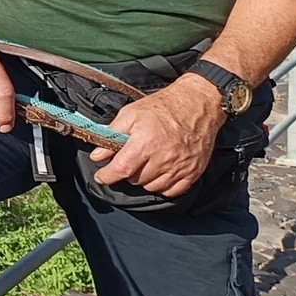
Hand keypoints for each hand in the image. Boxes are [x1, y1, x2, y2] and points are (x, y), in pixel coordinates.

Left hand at [87, 75, 226, 197]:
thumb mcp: (130, 114)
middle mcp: (164, 158)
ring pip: (152, 187)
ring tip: (144, 164)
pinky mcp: (193, 171)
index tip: (101, 176)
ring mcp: (181, 167)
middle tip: (128, 160)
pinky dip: (162, 186)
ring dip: (143, 179)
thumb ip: (112, 136)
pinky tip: (159, 173)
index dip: (107, 176)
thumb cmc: (163, 107)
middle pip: (135, 180)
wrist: (197, 104)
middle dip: (126, 173)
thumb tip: (97, 155)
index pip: (121, 170)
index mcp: (146, 143)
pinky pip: (172, 191)